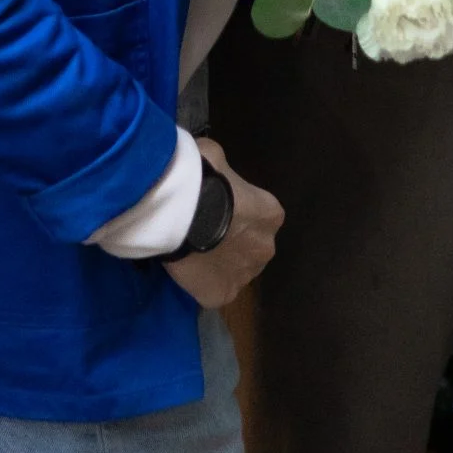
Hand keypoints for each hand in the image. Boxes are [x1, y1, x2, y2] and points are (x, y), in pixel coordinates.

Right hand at [164, 136, 282, 309]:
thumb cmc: (203, 178)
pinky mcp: (222, 295)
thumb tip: (213, 168)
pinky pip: (215, 290)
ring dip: (220, 263)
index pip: (261, 215)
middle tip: (204, 230)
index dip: (239, 211)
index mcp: (271, 214)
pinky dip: (203, 283)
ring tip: (193, 251)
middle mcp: (266, 247)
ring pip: (235, 270)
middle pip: (252, 246)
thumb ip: (222, 169)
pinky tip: (187, 270)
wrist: (181, 212)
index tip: (217, 207)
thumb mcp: (215, 157)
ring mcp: (245, 275)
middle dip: (234, 241)